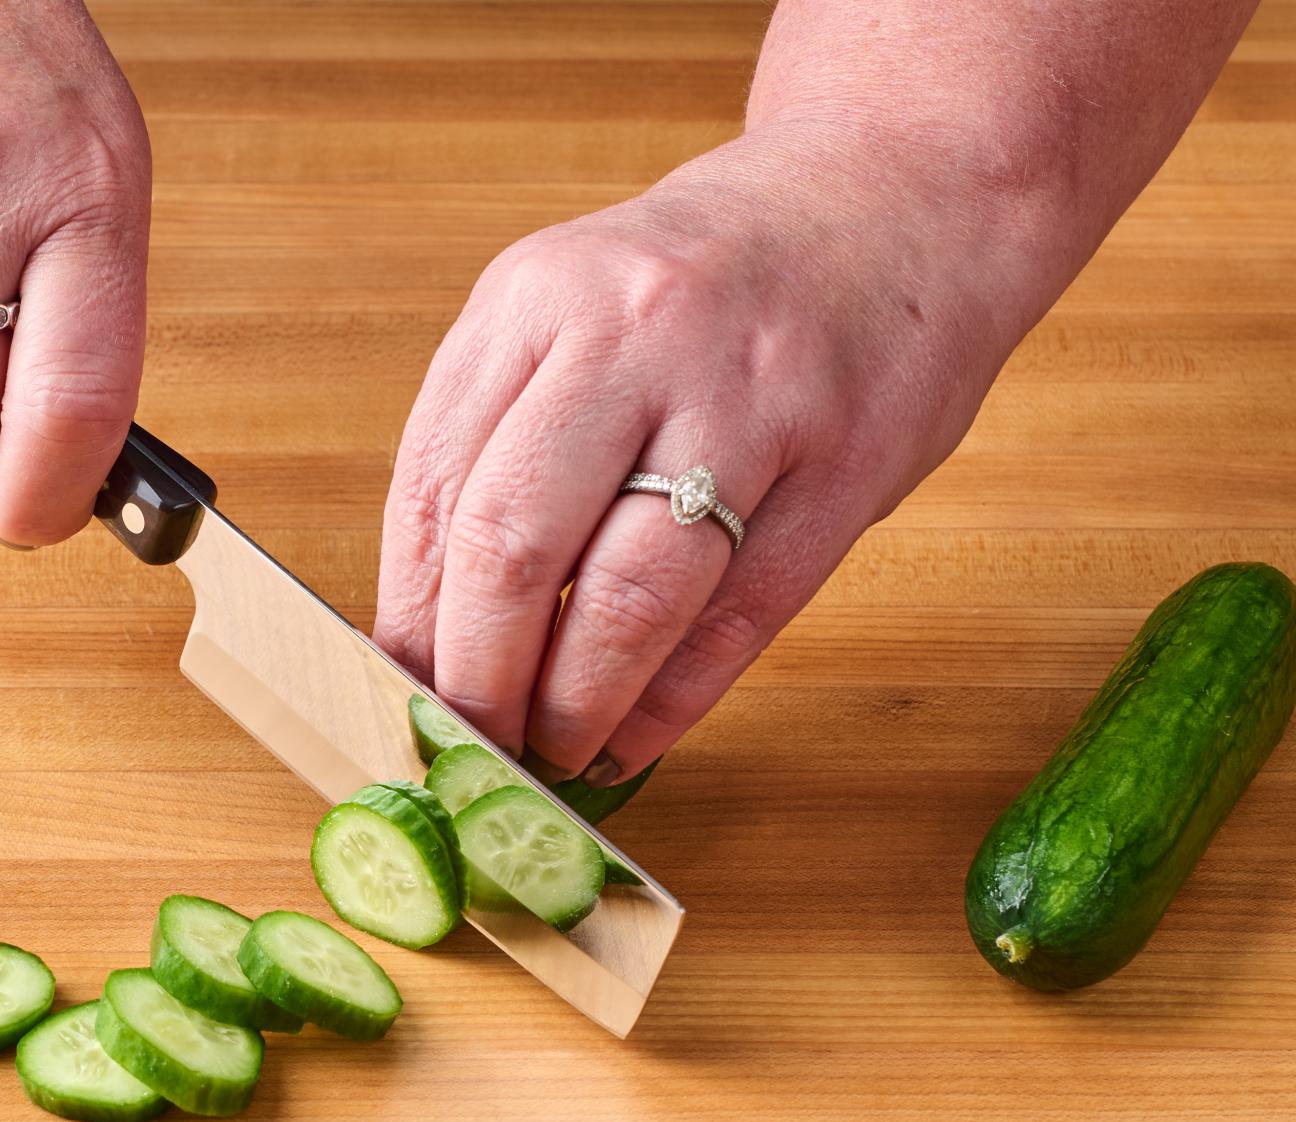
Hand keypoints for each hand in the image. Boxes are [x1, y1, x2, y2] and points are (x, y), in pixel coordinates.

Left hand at [375, 121, 1047, 784]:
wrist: (900, 192)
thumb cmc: (713, 277)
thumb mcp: (574, 308)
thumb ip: (501, 436)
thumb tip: (427, 620)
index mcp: (538, 296)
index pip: (430, 489)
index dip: (406, 621)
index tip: (395, 697)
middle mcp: (634, 336)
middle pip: (512, 547)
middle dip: (476, 680)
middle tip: (470, 747)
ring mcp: (748, 399)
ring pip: (628, 598)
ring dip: (573, 706)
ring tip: (550, 755)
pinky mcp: (845, 465)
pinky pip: (738, 618)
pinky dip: (671, 700)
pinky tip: (634, 737)